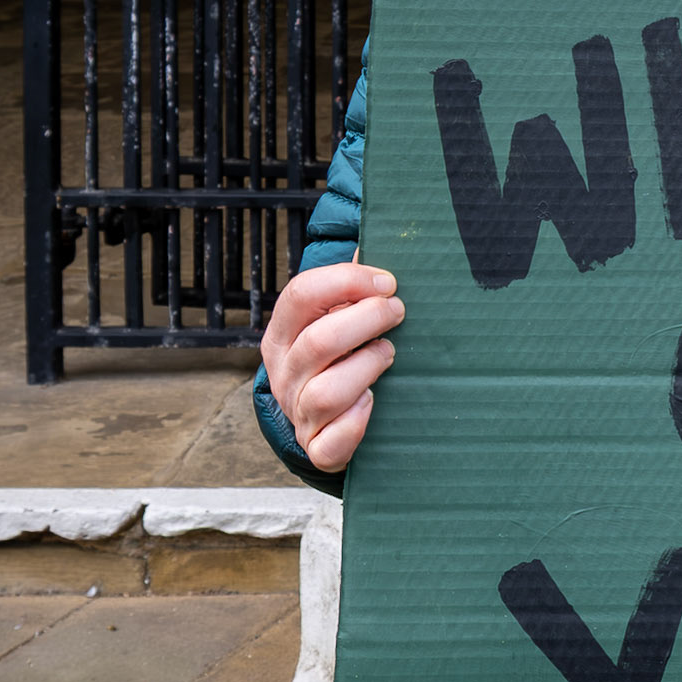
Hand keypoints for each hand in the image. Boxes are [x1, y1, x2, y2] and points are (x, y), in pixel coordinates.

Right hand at [261, 259, 404, 471]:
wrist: (325, 418)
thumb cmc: (340, 354)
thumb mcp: (337, 316)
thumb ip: (355, 284)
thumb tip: (384, 235)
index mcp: (283, 331)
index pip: (301, 294)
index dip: (347, 282)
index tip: (388, 282)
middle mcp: (284, 371)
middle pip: (318, 342)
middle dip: (367, 320)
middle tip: (397, 312)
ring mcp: (297, 411)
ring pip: (326, 392)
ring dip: (367, 367)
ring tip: (388, 354)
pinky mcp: (316, 446)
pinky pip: (329, 444)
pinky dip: (355, 424)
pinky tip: (373, 402)